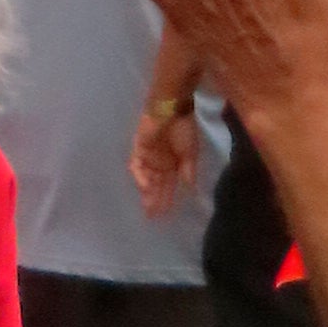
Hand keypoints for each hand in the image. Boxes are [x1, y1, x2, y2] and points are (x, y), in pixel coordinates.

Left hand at [130, 96, 201, 221]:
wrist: (172, 109)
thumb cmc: (183, 128)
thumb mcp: (191, 152)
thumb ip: (188, 169)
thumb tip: (189, 187)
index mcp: (172, 164)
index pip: (168, 187)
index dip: (167, 200)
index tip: (165, 216)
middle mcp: (158, 163)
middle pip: (155, 186)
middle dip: (155, 201)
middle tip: (153, 218)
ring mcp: (147, 156)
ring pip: (145, 179)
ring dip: (147, 193)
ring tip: (149, 206)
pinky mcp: (138, 149)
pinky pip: (136, 165)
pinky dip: (141, 176)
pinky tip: (146, 186)